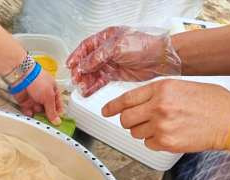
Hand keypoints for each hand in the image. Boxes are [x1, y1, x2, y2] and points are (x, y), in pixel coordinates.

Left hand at [14, 70, 62, 123]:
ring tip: (37, 115)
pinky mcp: (25, 101)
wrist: (22, 76)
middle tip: (47, 121)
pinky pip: (27, 110)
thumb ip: (52, 111)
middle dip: (46, 115)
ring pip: (37, 111)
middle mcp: (44, 95)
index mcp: (53, 91)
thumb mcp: (49, 97)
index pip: (57, 105)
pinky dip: (28, 113)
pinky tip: (30, 113)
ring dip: (37, 114)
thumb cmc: (38, 80)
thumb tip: (57, 121)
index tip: (56, 122)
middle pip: (47, 110)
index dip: (57, 113)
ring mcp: (34, 98)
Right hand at [67, 26, 181, 95]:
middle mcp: (106, 50)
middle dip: (80, 71)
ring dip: (85, 80)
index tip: (69, 65)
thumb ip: (98, 57)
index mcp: (106, 38)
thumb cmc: (143, 46)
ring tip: (81, 87)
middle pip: (87, 62)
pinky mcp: (115, 74)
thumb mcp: (117, 47)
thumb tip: (83, 65)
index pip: (86, 47)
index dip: (76, 56)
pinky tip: (87, 91)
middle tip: (76, 79)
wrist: (159, 59)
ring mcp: (110, 63)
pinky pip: (100, 81)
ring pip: (92, 73)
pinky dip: (93, 86)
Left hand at [103, 79, 229, 152]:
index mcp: (162, 88)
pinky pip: (148, 144)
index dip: (113, 107)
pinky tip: (171, 134)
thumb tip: (138, 102)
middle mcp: (158, 106)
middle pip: (126, 119)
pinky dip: (155, 142)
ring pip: (135, 133)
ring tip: (164, 125)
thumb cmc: (212, 102)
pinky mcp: (166, 142)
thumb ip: (158, 93)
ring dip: (144, 131)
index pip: (127, 99)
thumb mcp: (182, 87)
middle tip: (140, 121)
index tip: (107, 111)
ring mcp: (161, 126)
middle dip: (130, 121)